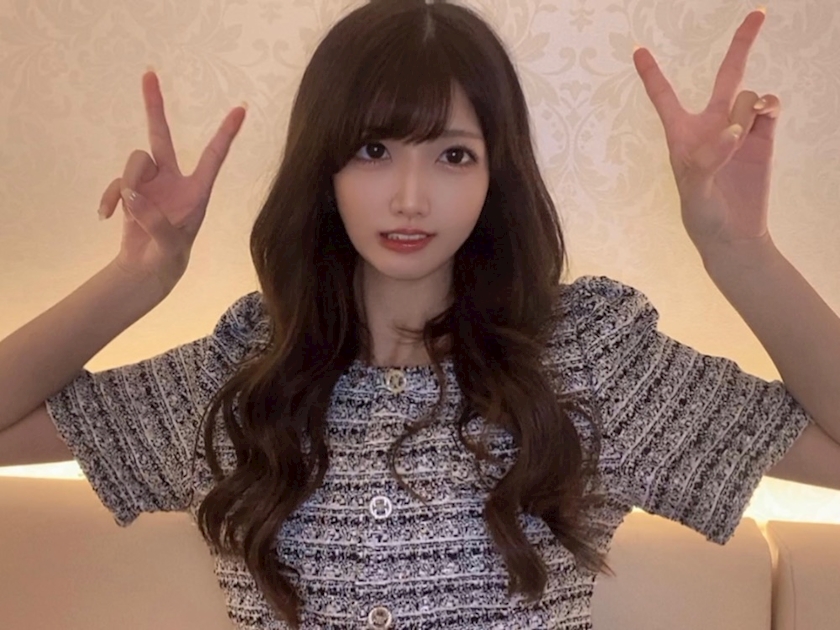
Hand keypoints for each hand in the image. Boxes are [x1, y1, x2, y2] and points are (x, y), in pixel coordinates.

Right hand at [99, 71, 245, 292]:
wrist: (147, 268)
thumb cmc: (169, 258)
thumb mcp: (170, 245)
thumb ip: (155, 222)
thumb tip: (133, 195)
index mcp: (197, 191)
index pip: (213, 157)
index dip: (226, 133)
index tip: (241, 109)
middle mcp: (173, 180)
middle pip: (162, 136)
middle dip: (154, 105)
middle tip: (150, 73)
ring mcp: (150, 183)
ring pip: (135, 161)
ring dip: (127, 182)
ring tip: (128, 210)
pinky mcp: (129, 190)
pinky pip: (117, 183)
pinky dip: (110, 197)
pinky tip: (106, 216)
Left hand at [633, 10, 780, 256]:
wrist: (734, 235)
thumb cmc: (702, 215)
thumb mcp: (694, 192)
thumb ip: (708, 160)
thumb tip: (733, 132)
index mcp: (682, 134)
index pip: (664, 96)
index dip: (651, 73)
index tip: (637, 49)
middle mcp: (712, 124)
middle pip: (726, 74)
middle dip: (742, 43)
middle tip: (759, 11)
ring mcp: (740, 128)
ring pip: (748, 95)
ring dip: (746, 109)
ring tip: (742, 137)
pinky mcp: (763, 139)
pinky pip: (770, 109)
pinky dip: (769, 108)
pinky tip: (764, 119)